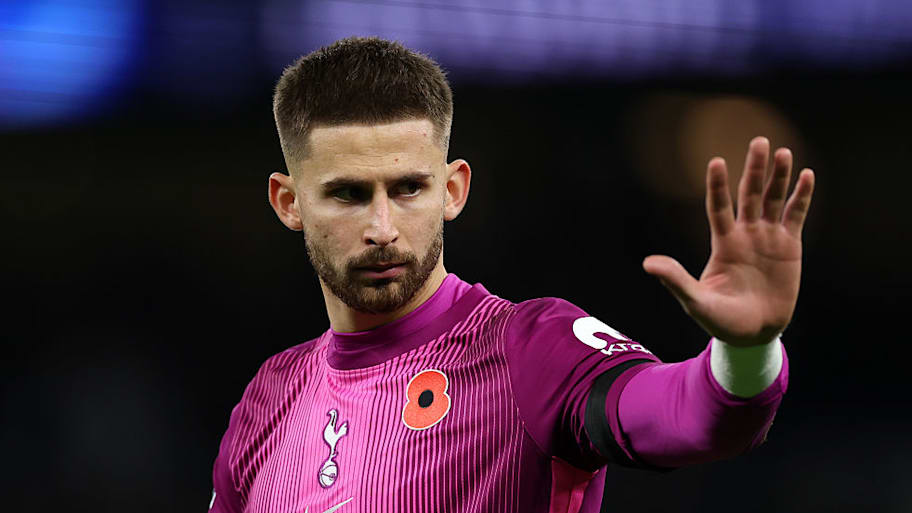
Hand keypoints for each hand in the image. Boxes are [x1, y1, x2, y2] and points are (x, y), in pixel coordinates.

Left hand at [643, 137, 814, 346]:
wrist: (752, 334)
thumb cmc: (720, 320)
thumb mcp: (695, 301)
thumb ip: (675, 280)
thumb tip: (648, 263)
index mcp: (722, 243)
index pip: (718, 207)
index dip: (718, 186)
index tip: (716, 161)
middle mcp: (745, 234)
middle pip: (749, 194)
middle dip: (754, 169)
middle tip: (758, 141)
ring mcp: (768, 238)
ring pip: (774, 200)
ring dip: (779, 177)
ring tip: (783, 151)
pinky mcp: (790, 247)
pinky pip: (796, 216)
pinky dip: (801, 196)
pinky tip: (806, 175)